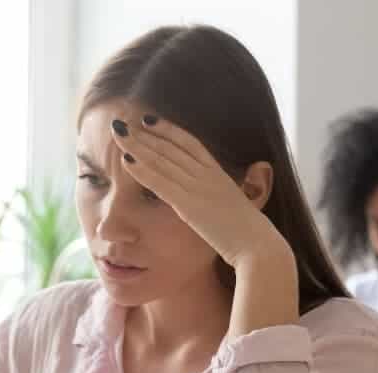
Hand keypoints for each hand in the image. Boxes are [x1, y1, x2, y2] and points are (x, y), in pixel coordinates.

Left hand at [109, 114, 290, 269]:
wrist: (259, 247)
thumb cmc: (252, 237)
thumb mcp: (239, 210)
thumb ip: (228, 202)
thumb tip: (228, 203)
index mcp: (220, 175)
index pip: (190, 143)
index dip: (168, 129)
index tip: (149, 120)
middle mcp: (208, 176)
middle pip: (171, 147)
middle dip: (145, 133)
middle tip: (123, 121)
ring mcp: (198, 188)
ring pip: (162, 160)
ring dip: (137, 145)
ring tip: (118, 132)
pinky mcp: (188, 205)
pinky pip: (160, 183)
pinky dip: (142, 170)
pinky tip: (125, 160)